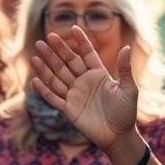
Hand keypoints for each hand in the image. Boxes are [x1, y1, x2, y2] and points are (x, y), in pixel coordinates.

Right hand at [31, 26, 137, 150]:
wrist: (119, 136)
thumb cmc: (126, 113)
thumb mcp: (129, 90)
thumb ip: (126, 69)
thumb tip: (126, 47)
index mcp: (98, 74)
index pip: (86, 54)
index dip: (80, 42)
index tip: (73, 27)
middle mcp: (84, 82)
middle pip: (67, 63)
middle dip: (56, 51)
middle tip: (45, 38)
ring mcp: (75, 95)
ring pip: (57, 78)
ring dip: (46, 67)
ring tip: (35, 55)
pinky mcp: (69, 109)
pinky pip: (53, 98)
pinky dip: (44, 90)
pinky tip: (35, 80)